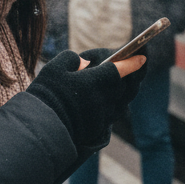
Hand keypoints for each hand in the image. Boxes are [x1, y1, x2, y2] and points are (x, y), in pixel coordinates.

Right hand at [28, 49, 146, 149]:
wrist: (43, 127)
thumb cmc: (48, 94)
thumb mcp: (54, 68)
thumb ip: (71, 59)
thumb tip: (83, 62)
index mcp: (96, 80)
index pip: (121, 69)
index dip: (131, 62)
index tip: (141, 57)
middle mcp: (105, 98)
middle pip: (123, 85)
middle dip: (128, 76)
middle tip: (130, 68)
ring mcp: (103, 114)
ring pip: (120, 100)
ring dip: (120, 90)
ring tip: (117, 82)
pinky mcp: (99, 126)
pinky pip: (111, 112)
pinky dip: (111, 103)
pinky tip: (104, 99)